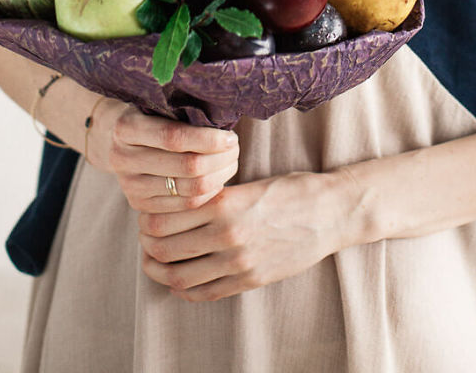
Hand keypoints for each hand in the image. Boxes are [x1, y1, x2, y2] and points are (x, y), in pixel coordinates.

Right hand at [86, 103, 239, 214]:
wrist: (113, 137)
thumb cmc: (148, 112)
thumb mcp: (158, 103)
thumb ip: (183, 110)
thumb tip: (226, 119)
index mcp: (126, 127)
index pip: (175, 138)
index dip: (208, 139)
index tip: (230, 136)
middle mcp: (122, 159)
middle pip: (187, 167)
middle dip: (220, 158)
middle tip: (235, 148)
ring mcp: (129, 186)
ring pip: (190, 190)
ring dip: (219, 177)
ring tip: (231, 162)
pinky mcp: (140, 205)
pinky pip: (186, 206)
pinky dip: (209, 194)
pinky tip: (217, 179)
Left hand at [138, 170, 346, 301]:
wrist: (330, 214)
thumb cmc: (290, 189)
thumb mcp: (247, 182)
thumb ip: (213, 194)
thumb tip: (176, 197)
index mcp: (223, 204)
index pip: (163, 217)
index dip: (146, 216)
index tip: (145, 211)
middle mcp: (226, 235)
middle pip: (163, 247)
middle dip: (146, 242)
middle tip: (145, 234)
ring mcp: (238, 263)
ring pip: (178, 276)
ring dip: (159, 269)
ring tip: (155, 259)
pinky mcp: (249, 281)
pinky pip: (204, 294)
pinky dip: (183, 289)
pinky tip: (178, 279)